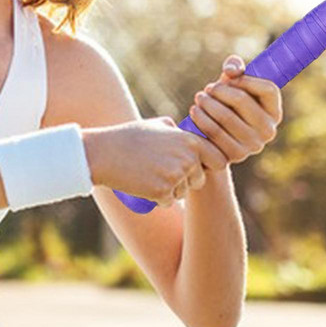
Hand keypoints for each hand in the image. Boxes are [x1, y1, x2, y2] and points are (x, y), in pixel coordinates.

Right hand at [83, 117, 227, 207]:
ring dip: (172, 191)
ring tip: (152, 176)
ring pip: (183, 193)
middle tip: (166, 174)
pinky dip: (159, 199)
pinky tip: (146, 186)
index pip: (219, 161)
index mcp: (192, 141)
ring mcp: (176, 176)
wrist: (106, 153)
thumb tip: (192, 134)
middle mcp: (188, 158)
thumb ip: (180, 131)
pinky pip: (168, 202)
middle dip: (187, 181)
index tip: (198, 168)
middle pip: (199, 181)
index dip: (210, 166)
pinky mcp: (162, 191)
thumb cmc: (131, 136)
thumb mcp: (160, 124)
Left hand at [188, 55, 282, 164]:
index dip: (247, 79)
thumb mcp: (234, 85)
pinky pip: (214, 133)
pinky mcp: (235, 156)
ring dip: (207, 103)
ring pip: (225, 116)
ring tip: (199, 98)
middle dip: (220, 90)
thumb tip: (231, 71)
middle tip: (208, 88)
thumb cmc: (229, 105)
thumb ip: (235, 67)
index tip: (230, 77)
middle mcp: (268, 130)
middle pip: (242, 100)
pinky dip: (201, 120)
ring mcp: (253, 145)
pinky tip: (195, 112)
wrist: (218, 140)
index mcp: (275, 111)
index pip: (268, 89)